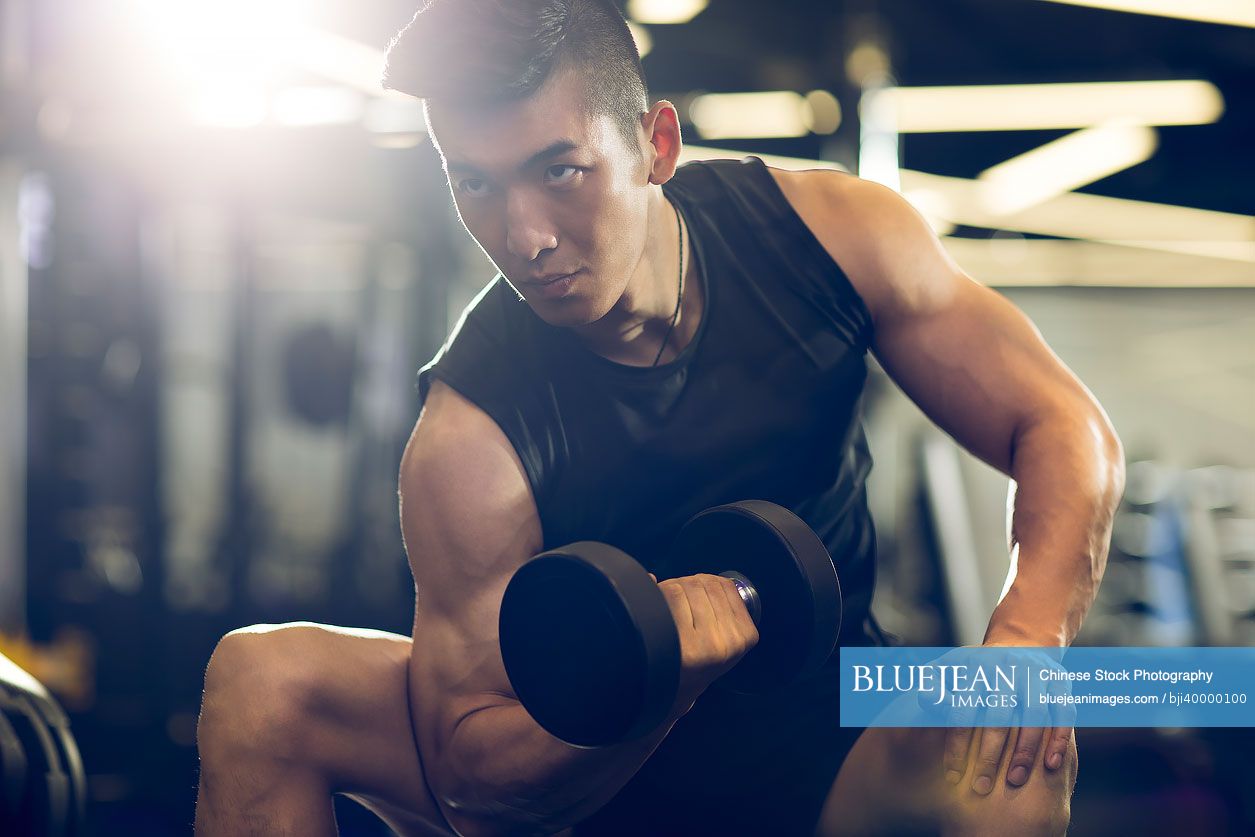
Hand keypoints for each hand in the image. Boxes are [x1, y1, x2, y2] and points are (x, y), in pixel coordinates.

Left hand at [649, 573, 759, 716]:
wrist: (673, 693)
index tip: (693, 593)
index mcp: (746, 635)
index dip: (705, 582)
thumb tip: (698, 576)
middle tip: (674, 602)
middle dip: (684, 585)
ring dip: (669, 590)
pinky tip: (658, 615)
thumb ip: (719, 604)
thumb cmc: (695, 659)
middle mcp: (730, 640)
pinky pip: (670, 598)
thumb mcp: (721, 637)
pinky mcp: (684, 646)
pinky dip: (658, 598)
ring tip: (666, 610)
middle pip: (703, 584)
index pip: (725, 586)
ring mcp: (708, 644)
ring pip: (684, 588)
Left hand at [942, 642, 1074, 794]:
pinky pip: (1064, 713)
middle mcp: (1006, 667)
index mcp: (975, 666)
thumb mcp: (953, 669)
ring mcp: (1036, 673)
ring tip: (1013, 781)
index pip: (963, 710)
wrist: (1021, 643)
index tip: (953, 775)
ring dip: (1024, 752)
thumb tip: (925, 699)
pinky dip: (1058, 739)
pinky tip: (1050, 765)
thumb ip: (935, 685)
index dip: (957, 744)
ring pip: (1033, 716)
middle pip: (997, 716)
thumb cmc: (979, 668)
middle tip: (980, 787)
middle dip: (988, 755)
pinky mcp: (1060, 681)